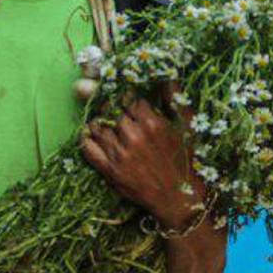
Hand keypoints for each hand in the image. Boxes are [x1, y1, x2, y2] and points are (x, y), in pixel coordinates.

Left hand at [80, 88, 204, 230]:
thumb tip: (166, 74)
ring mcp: (119, 154)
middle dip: (112, 108)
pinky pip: (88, 148)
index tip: (127, 100)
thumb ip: (174, 98)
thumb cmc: (184, 160)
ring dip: (98, 121)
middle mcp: (133, 137)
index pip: (129, 98)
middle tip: (114, 110)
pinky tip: (91, 135)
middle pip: (111, 110)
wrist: (178, 198)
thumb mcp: (186, 126)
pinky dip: (86, 138)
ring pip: (97, 126)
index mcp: (152, 123)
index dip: (127, 98)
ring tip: (105, 122)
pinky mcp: (110, 171)